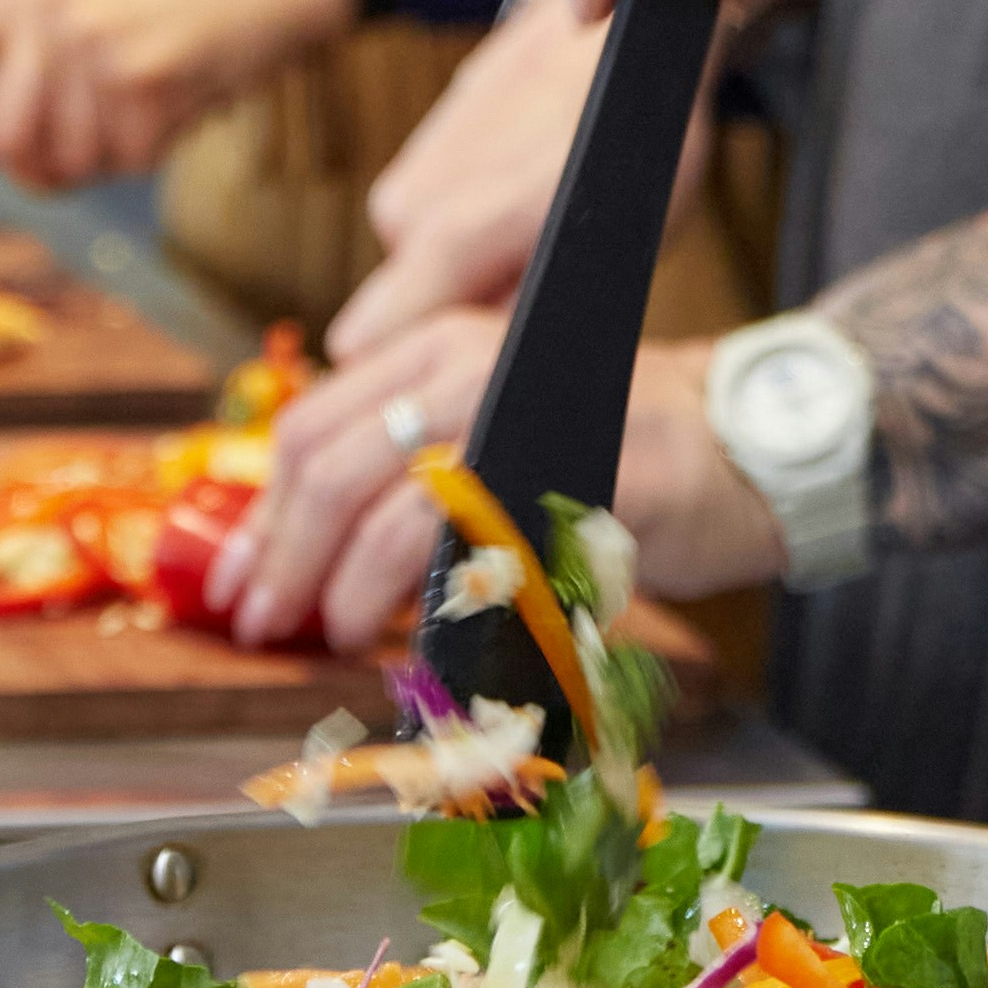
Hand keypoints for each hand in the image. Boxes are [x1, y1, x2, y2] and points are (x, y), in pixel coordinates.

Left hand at [0, 0, 352, 187]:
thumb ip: (29, 53)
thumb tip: (0, 146)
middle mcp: (42, 9)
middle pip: (2, 136)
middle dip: (41, 159)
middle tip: (92, 136)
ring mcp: (89, 45)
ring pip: (62, 157)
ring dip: (104, 153)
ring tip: (148, 100)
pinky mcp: (140, 82)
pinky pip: (121, 159)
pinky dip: (152, 148)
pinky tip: (179, 99)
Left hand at [218, 323, 774, 655]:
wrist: (743, 445)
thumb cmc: (620, 450)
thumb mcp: (497, 425)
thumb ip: (413, 465)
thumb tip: (312, 551)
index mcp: (436, 347)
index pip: (311, 426)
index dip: (265, 517)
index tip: (245, 582)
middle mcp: (465, 363)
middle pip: (329, 467)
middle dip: (284, 561)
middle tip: (265, 623)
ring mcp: (516, 413)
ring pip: (383, 511)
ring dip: (342, 591)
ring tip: (333, 636)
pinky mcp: (565, 475)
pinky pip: (466, 551)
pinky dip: (425, 606)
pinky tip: (417, 641)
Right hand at [324, 0, 647, 354]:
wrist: (620, 31)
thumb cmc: (639, 140)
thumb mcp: (614, 251)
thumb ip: (528, 319)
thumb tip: (482, 384)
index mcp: (459, 234)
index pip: (369, 347)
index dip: (399, 383)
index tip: (441, 395)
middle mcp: (413, 206)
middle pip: (396, 317)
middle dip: (445, 326)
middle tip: (519, 308)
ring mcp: (407, 174)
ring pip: (413, 270)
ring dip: (461, 274)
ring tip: (530, 242)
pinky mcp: (414, 152)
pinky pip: (425, 226)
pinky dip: (461, 227)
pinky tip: (514, 200)